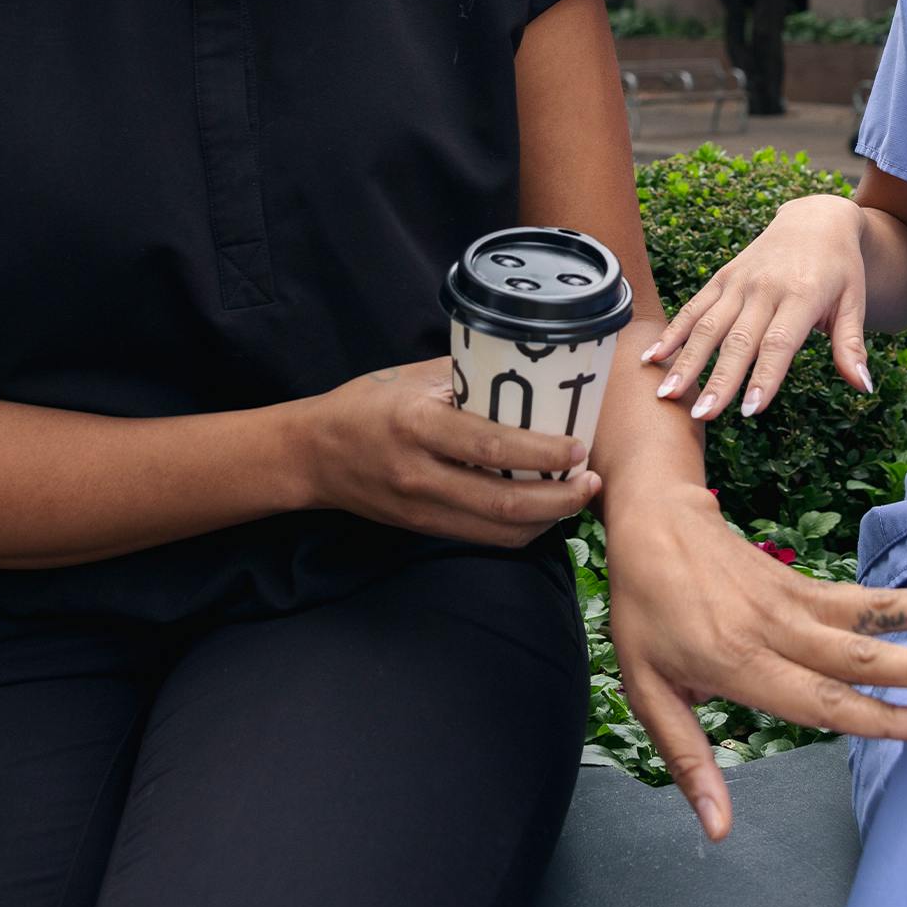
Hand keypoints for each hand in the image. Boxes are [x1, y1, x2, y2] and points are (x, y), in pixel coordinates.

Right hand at [293, 358, 599, 546]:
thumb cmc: (367, 404)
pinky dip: (520, 529)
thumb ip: (470, 376)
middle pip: (503, 503)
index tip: (578, 447)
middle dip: (559, 500)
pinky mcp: (424, 528)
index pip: (491, 446)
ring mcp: (421, 509)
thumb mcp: (415, 376)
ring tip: (577, 496)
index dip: (542, 452)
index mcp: (419, 425)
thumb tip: (530, 369)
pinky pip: (482, 537)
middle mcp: (421, 474)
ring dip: (546, 519)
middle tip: (592, 482)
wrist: (314, 454)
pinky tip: (542, 509)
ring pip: (498, 531)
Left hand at [605, 482, 906, 839]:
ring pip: (874, 611)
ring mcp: (794, 599)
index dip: (884, 717)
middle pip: (864, 654)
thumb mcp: (647, 692)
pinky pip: (861, 594)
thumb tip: (720, 830)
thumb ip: (688, 759)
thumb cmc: (645, 614)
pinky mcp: (802, 580)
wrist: (652, 523)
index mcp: (741, 664)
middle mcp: (777, 630)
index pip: (825, 700)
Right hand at [642, 195, 868, 419]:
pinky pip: (694, 307)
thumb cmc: (840, 269)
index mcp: (802, 295)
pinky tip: (653, 358)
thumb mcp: (854, 303)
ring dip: (687, 360)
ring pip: (708, 325)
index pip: (780, 342)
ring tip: (668, 393)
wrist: (816, 219)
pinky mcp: (722, 278)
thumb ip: (851, 345)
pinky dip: (673, 332)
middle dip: (718, 379)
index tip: (750, 410)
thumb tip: (864, 387)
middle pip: (738, 339)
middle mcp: (766, 288)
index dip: (765, 376)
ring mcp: (740, 282)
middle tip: (701, 415)